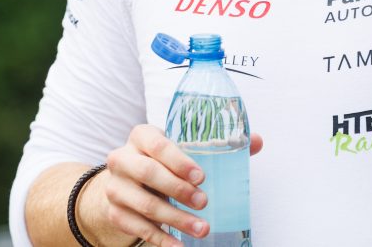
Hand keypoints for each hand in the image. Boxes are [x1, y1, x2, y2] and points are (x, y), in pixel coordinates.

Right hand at [88, 124, 262, 246]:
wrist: (127, 180)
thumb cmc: (163, 161)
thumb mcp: (182, 148)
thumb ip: (219, 145)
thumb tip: (257, 141)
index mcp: (142, 136)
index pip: (158, 144)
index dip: (179, 160)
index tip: (202, 176)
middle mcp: (122, 158)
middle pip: (148, 173)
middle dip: (178, 189)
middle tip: (204, 202)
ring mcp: (116, 186)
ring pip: (144, 204)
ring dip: (175, 219)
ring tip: (201, 228)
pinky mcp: (114, 212)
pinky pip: (137, 227)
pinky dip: (160, 239)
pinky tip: (179, 246)